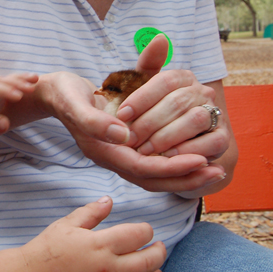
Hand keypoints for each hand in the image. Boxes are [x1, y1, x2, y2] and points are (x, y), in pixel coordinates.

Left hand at [0, 73, 38, 158]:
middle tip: (33, 86)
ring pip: (6, 81)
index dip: (5, 91)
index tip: (20, 96)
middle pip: (1, 81)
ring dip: (20, 80)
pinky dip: (20, 84)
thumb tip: (5, 124)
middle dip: (16, 82)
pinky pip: (9, 87)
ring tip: (36, 79)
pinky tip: (33, 83)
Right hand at [21, 197, 164, 271]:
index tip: (146, 231)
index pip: (138, 235)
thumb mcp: (66, 225)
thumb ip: (91, 212)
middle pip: (149, 262)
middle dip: (159, 253)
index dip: (147, 230)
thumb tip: (109, 200)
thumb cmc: (45, 252)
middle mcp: (107, 269)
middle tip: (159, 248)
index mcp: (100, 244)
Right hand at [33, 36, 232, 194]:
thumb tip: (123, 134)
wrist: (55, 93)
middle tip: (218, 171)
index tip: (199, 161)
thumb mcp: (74, 100)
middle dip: (186, 177)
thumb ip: (94, 119)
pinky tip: (199, 155)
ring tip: (216, 169)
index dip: (171, 166)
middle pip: (153, 179)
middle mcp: (112, 157)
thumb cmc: (64, 92)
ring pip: (157, 174)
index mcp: (100, 150)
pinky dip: (177, 161)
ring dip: (186, 173)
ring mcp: (119, 154)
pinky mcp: (126, 147)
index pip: (141, 168)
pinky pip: (155, 161)